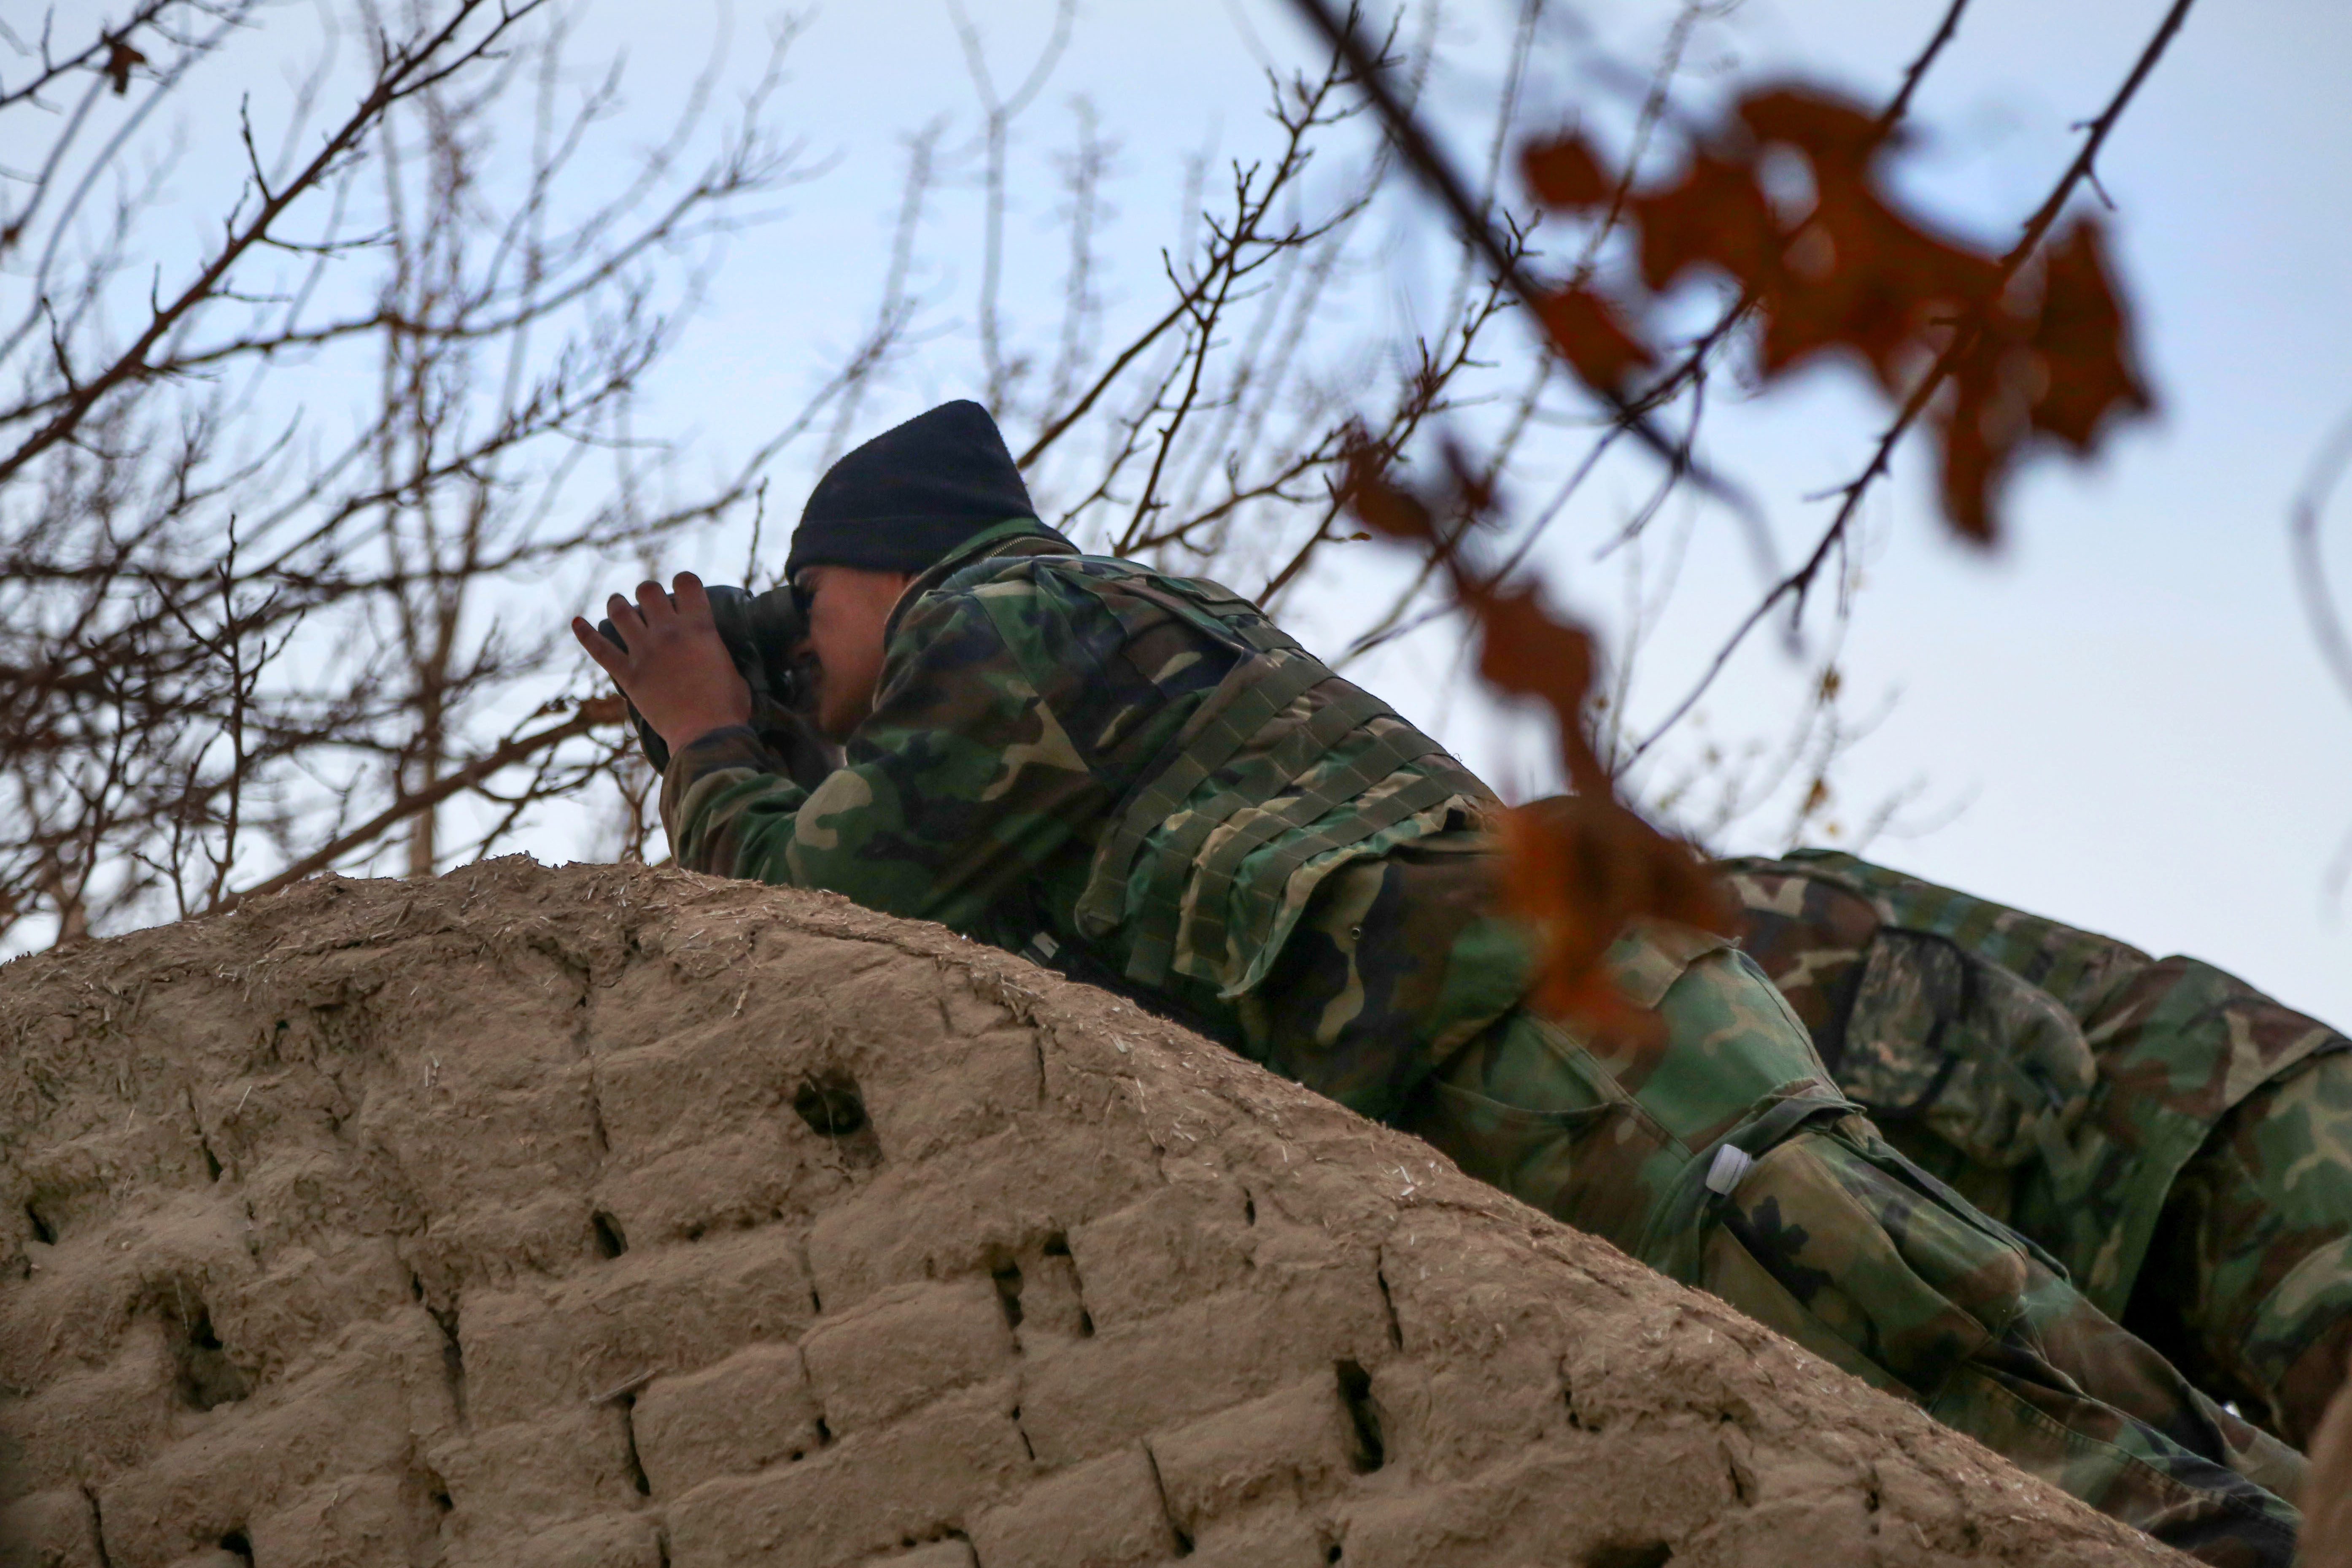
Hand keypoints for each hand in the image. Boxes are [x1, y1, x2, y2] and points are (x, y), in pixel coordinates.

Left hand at [572, 573, 752, 753]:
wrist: (706, 736)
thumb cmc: (728, 707)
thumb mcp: (733, 668)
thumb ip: (717, 650)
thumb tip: (713, 650)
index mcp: (700, 627)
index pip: (686, 582)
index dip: (684, 581)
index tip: (683, 590)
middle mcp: (669, 632)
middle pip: (648, 591)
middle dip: (648, 593)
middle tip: (650, 603)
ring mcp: (644, 652)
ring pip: (620, 612)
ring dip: (618, 604)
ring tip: (618, 604)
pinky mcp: (627, 675)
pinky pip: (599, 649)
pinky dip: (586, 634)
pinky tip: (577, 622)